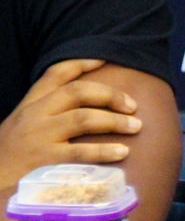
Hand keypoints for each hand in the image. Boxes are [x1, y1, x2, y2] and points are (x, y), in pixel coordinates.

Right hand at [0, 59, 141, 195]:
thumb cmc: (10, 156)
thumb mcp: (21, 126)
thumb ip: (48, 113)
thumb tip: (91, 106)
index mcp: (29, 105)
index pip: (55, 74)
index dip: (81, 63)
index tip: (104, 59)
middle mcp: (34, 116)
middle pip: (77, 92)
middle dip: (110, 95)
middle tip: (133, 105)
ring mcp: (38, 137)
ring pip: (84, 118)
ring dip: (115, 121)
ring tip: (136, 126)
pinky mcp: (43, 161)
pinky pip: (80, 152)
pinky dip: (104, 151)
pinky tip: (122, 152)